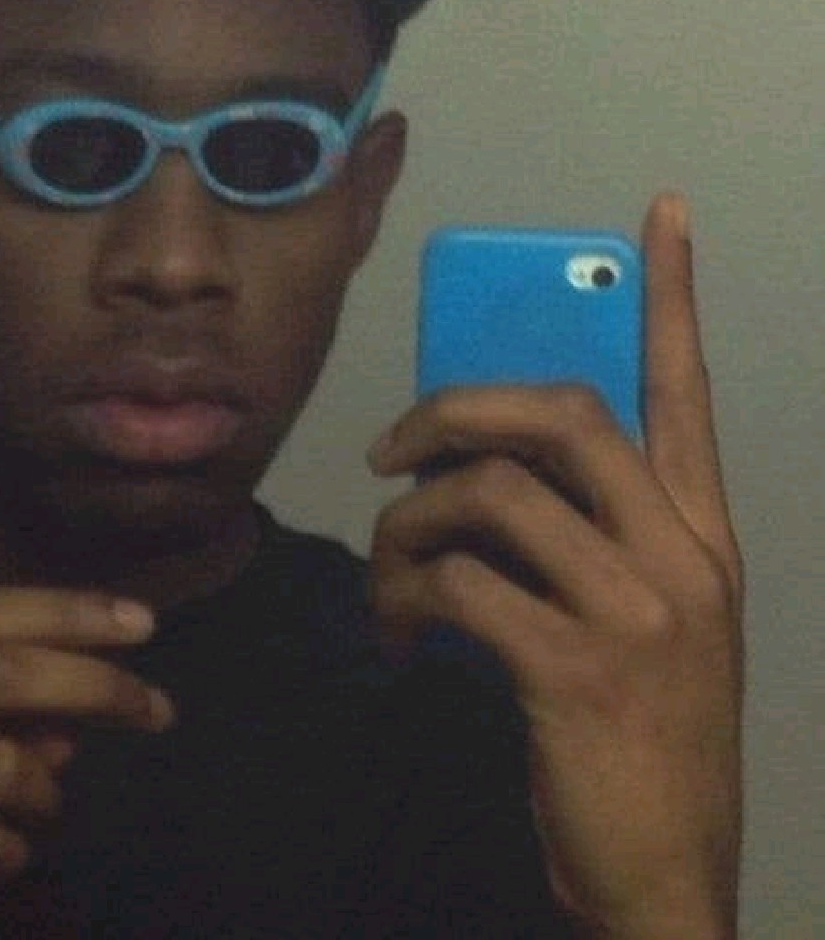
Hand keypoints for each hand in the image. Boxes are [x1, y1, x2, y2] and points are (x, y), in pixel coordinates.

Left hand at [367, 195, 742, 938]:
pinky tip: (398, 631)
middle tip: (393, 447)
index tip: (660, 216)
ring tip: (388, 569)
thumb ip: (584, 536)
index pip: (689, 390)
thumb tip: (480, 471)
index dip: (673, 295)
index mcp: (701, 537)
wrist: (667, 873)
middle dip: (457, 409)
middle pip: (562, 416)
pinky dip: (405, 593)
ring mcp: (637, 613)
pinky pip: (457, 580)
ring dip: (410, 521)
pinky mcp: (576, 669)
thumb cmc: (639, 735)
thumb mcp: (638, 622)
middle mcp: (682, 558)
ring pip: (490, 495)